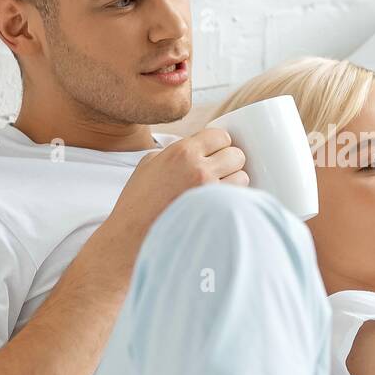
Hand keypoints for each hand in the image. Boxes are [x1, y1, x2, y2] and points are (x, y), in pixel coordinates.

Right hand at [105, 127, 248, 245]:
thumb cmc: (138, 203)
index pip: (220, 135)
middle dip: (229, 162)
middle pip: (236, 154)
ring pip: (242, 176)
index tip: (215, 152)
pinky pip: (240, 199)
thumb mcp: (149, 164)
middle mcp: (199, 169)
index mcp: (181, 152)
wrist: (131, 238)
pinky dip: (232, 200)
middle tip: (218, 172)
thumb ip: (175, 151)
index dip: (219, 144)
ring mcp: (210, 192)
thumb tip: (197, 147)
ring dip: (234, 182)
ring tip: (217, 190)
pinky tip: (218, 205)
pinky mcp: (217, 213)